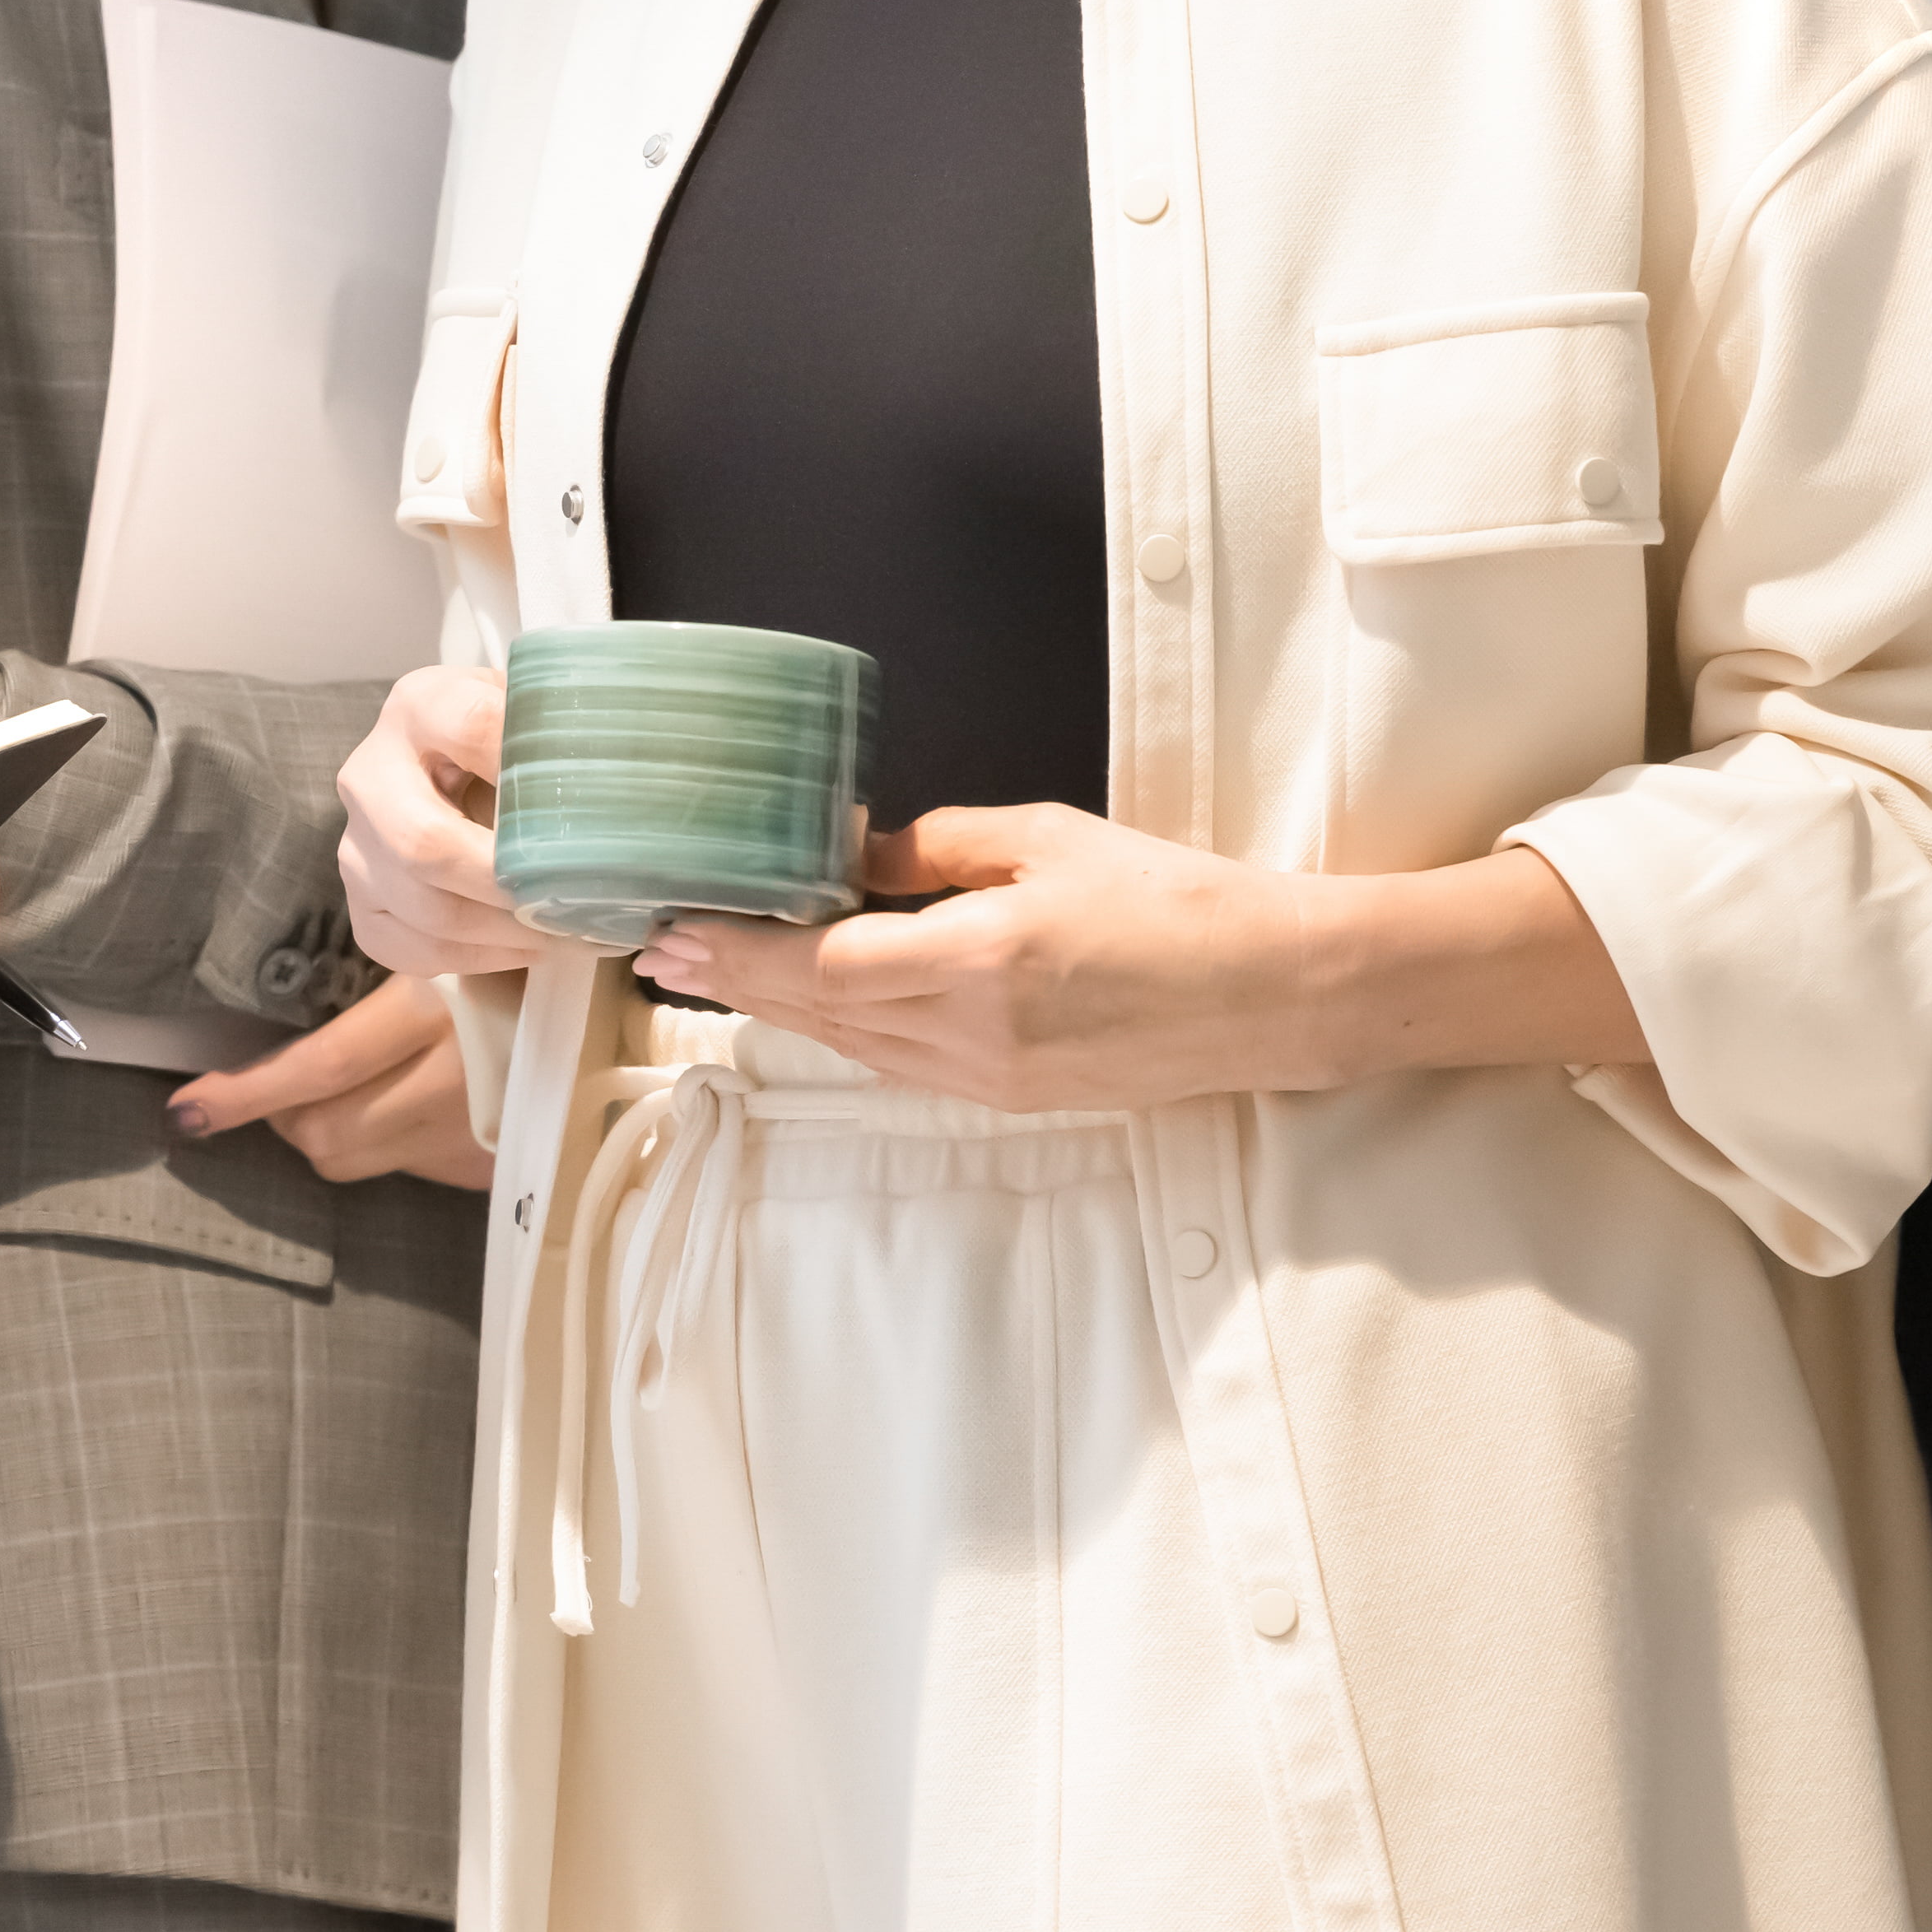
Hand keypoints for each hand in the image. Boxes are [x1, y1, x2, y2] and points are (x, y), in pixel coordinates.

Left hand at [175, 970, 493, 1187]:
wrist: (615, 993)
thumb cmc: (514, 947)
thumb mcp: (442, 947)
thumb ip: (378, 993)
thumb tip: (288, 1047)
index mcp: (432, 1010)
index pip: (319, 1070)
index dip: (245, 1096)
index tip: (188, 1108)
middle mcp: (450, 1080)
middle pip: (325, 1135)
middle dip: (282, 1120)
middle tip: (271, 1091)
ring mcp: (473, 1132)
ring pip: (356, 1160)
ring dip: (327, 1133)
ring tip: (337, 1094)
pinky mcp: (491, 1163)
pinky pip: (404, 1167)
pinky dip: (385, 1141)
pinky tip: (408, 1102)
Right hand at [335, 663, 570, 979]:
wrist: (443, 769)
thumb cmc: (505, 742)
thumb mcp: (530, 711)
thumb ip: (565, 729)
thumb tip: (642, 778)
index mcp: (419, 706)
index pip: (470, 728)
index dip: (530, 768)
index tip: (595, 806)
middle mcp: (370, 775)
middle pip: (426, 843)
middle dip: (509, 883)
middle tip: (579, 899)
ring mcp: (356, 845)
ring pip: (424, 908)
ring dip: (508, 933)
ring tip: (575, 933)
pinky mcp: (361, 903)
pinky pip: (415, 949)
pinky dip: (483, 958)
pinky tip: (533, 946)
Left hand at [638, 803, 1345, 1108]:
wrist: (1271, 992)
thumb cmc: (1179, 901)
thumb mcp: (1051, 836)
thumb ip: (937, 845)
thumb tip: (854, 855)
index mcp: (982, 959)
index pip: (824, 962)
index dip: (740, 951)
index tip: (676, 927)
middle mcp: (973, 1034)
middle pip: (821, 1012)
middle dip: (734, 982)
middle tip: (661, 950)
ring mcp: (991, 1077)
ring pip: (854, 1044)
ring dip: (780, 1009)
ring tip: (715, 973)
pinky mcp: (1013, 1096)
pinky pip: (901, 1063)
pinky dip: (846, 1027)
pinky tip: (816, 1000)